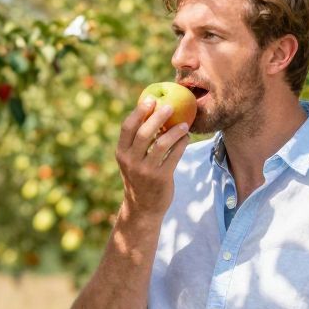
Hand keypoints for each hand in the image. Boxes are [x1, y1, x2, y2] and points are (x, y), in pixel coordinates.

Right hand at [116, 96, 189, 217]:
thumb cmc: (139, 177)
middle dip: (158, 116)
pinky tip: (186, 137)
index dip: (139, 111)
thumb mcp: (131, 160)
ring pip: (161, 143)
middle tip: (170, 106)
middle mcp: (130, 161)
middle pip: (144, 132)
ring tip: (185, 124)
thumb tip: (153, 112)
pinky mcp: (161, 178)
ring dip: (175, 131)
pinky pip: (174, 155)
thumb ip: (137, 141)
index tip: (151, 100)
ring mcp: (145, 171)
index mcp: (121, 153)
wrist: (143, 208)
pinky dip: (182, 143)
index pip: (127, 127)